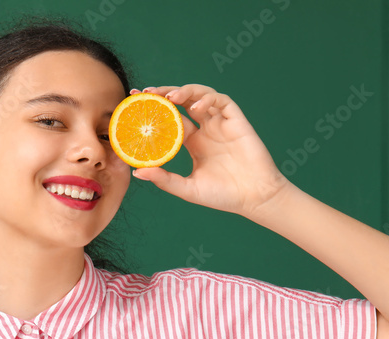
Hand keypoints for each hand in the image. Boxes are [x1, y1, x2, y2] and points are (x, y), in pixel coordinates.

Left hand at [128, 85, 291, 217]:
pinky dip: (208, 99)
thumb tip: (137, 172)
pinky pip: (221, 101)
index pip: (169, 119)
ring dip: (184, 91)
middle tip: (145, 92)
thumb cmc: (222, 195)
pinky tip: (197, 107)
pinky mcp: (236, 121)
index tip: (133, 104)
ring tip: (169, 97)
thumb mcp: (187, 189)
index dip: (153, 110)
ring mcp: (220, 123)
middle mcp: (205, 129)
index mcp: (192, 142)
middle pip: (181, 102)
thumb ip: (164, 179)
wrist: (254, 198)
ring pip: (199, 95)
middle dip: (163, 93)